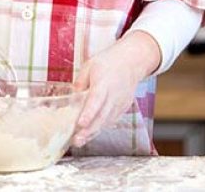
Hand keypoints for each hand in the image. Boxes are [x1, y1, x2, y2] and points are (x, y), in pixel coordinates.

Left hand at [71, 32, 160, 147]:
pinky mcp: (123, 108)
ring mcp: (120, 103)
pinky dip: (100, 128)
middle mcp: (114, 95)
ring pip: (106, 122)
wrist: (132, 62)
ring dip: (93, 133)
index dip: (88, 113)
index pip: (96, 100)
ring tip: (79, 141)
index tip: (80, 124)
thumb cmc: (109, 62)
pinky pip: (111, 120)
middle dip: (88, 130)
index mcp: (104, 82)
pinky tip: (90, 134)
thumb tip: (72, 98)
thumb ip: (80, 82)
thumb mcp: (90, 66)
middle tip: (76, 140)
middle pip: (102, 116)